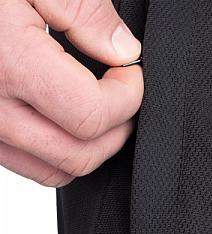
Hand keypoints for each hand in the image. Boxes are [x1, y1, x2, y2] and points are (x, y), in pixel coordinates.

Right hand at [0, 0, 143, 186]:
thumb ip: (82, 10)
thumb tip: (122, 49)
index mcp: (8, 63)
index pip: (91, 115)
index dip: (127, 97)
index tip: (130, 73)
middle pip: (79, 156)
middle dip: (116, 131)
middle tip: (123, 97)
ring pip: (53, 170)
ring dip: (88, 148)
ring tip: (97, 109)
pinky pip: (25, 163)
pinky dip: (54, 150)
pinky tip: (60, 116)